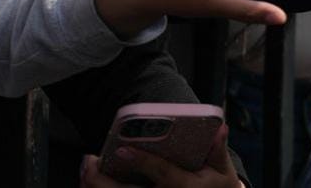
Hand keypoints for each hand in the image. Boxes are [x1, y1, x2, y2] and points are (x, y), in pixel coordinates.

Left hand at [81, 124, 239, 186]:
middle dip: (100, 179)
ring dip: (95, 186)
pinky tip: (93, 182)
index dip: (140, 161)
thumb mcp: (223, 171)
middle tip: (89, 161)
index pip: (160, 172)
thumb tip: (220, 128)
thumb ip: (218, 151)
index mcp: (183, 186)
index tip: (122, 149)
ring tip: (87, 169)